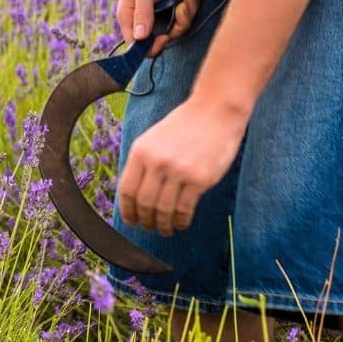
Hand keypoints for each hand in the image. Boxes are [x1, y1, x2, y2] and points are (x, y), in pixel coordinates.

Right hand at [116, 0, 201, 56]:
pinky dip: (190, 5)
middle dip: (177, 23)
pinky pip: (183, 16)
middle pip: (161, 39)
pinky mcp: (169, 8)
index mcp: (128, 17)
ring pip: (176, 27)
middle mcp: (141, 19)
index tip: (165, 36)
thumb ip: (143, 13)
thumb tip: (139, 38)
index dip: (152, 46)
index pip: (137, 46)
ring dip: (187, 11)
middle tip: (183, 4)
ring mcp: (157, 14)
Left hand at [118, 97, 246, 236]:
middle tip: (149, 228)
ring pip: (164, 210)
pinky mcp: (199, 179)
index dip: (127, 210)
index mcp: (141, 151)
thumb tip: (134, 195)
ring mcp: (178, 171)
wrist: (215, 111)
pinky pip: (184, 209)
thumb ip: (143, 163)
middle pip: (144, 203)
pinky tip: (181, 223)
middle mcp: (157, 162)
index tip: (131, 221)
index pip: (127, 190)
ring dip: (163, 225)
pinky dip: (181, 221)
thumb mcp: (154, 138)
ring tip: (165, 230)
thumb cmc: (185, 125)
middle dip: (145, 221)